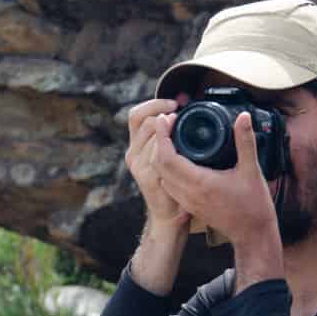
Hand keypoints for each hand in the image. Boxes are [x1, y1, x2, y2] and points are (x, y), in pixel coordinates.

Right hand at [125, 98, 191, 230]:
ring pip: (151, 136)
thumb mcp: (169, 151)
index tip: (175, 102)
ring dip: (167, 129)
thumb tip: (184, 102)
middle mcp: (133, 153)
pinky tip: (181, 147)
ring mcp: (137, 165)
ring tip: (181, 127)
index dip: (154, 104)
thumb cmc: (174, 180)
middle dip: (162, 112)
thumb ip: (170, 131)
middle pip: (142, 121)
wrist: (169, 213)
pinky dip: (169, 146)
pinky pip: (158, 154)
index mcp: (137, 144)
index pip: (136, 114)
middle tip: (180, 112)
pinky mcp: (146, 177)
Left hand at [152, 112, 278, 248]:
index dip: (162, 136)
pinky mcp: (190, 206)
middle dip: (160, 142)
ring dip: (161, 157)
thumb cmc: (254, 205)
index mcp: (200, 183)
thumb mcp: (251, 170)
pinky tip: (178, 160)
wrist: (252, 233)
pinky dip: (167, 170)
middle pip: (160, 165)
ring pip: (162, 176)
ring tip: (171, 138)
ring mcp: (188, 201)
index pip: (168, 157)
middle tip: (168, 124)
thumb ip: (246, 141)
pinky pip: (169, 185)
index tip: (164, 119)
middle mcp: (189, 193)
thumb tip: (243, 117)